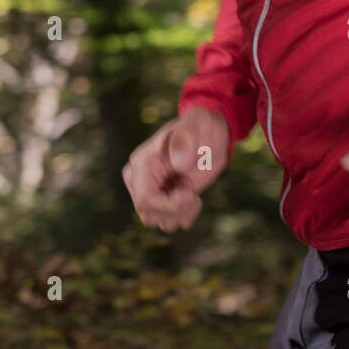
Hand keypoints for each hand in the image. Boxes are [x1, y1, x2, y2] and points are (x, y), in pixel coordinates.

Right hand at [122, 106, 229, 232]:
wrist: (210, 136)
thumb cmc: (200, 127)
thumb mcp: (197, 125)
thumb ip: (185, 140)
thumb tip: (178, 164)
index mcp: (141, 162)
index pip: (145, 200)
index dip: (170, 205)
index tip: (191, 192)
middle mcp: (139, 180)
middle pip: (149, 215)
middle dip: (177, 209)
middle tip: (192, 190)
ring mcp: (149, 193)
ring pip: (159, 222)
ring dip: (182, 213)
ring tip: (191, 190)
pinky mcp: (162, 202)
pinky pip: (169, 223)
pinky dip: (185, 216)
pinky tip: (193, 197)